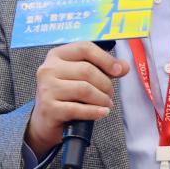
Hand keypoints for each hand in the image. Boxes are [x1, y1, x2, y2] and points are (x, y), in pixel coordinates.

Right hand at [25, 41, 129, 158]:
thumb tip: (124, 66)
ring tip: (106, 104)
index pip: (84, 48)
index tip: (119, 70)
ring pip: (84, 89)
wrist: (45, 121)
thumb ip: (103, 69)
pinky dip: (94, 111)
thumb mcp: (82, 78)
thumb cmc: (66, 95)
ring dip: (101, 99)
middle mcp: (48, 69)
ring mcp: (47, 89)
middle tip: (110, 94)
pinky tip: (102, 112)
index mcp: (57, 55)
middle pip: (86, 70)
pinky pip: (78, 108)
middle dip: (105, 84)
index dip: (105, 58)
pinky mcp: (49, 108)